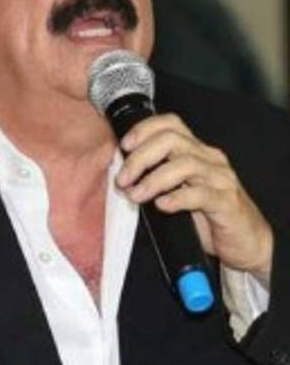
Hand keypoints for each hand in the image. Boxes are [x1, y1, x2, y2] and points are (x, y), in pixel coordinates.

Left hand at [116, 113, 273, 284]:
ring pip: (185, 165)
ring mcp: (220, 180)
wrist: (244, 241)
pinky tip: (161, 205)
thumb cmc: (206, 215)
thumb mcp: (177, 190)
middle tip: (123, 179)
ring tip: (135, 195)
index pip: (171, 124)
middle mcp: (209, 160)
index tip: (124, 146)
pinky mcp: (226, 203)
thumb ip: (155, 177)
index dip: (144, 129)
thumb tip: (120, 175)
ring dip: (154, 179)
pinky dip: (177, 198)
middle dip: (141, 158)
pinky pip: (201, 195)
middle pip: (172, 141)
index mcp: (196, 151)